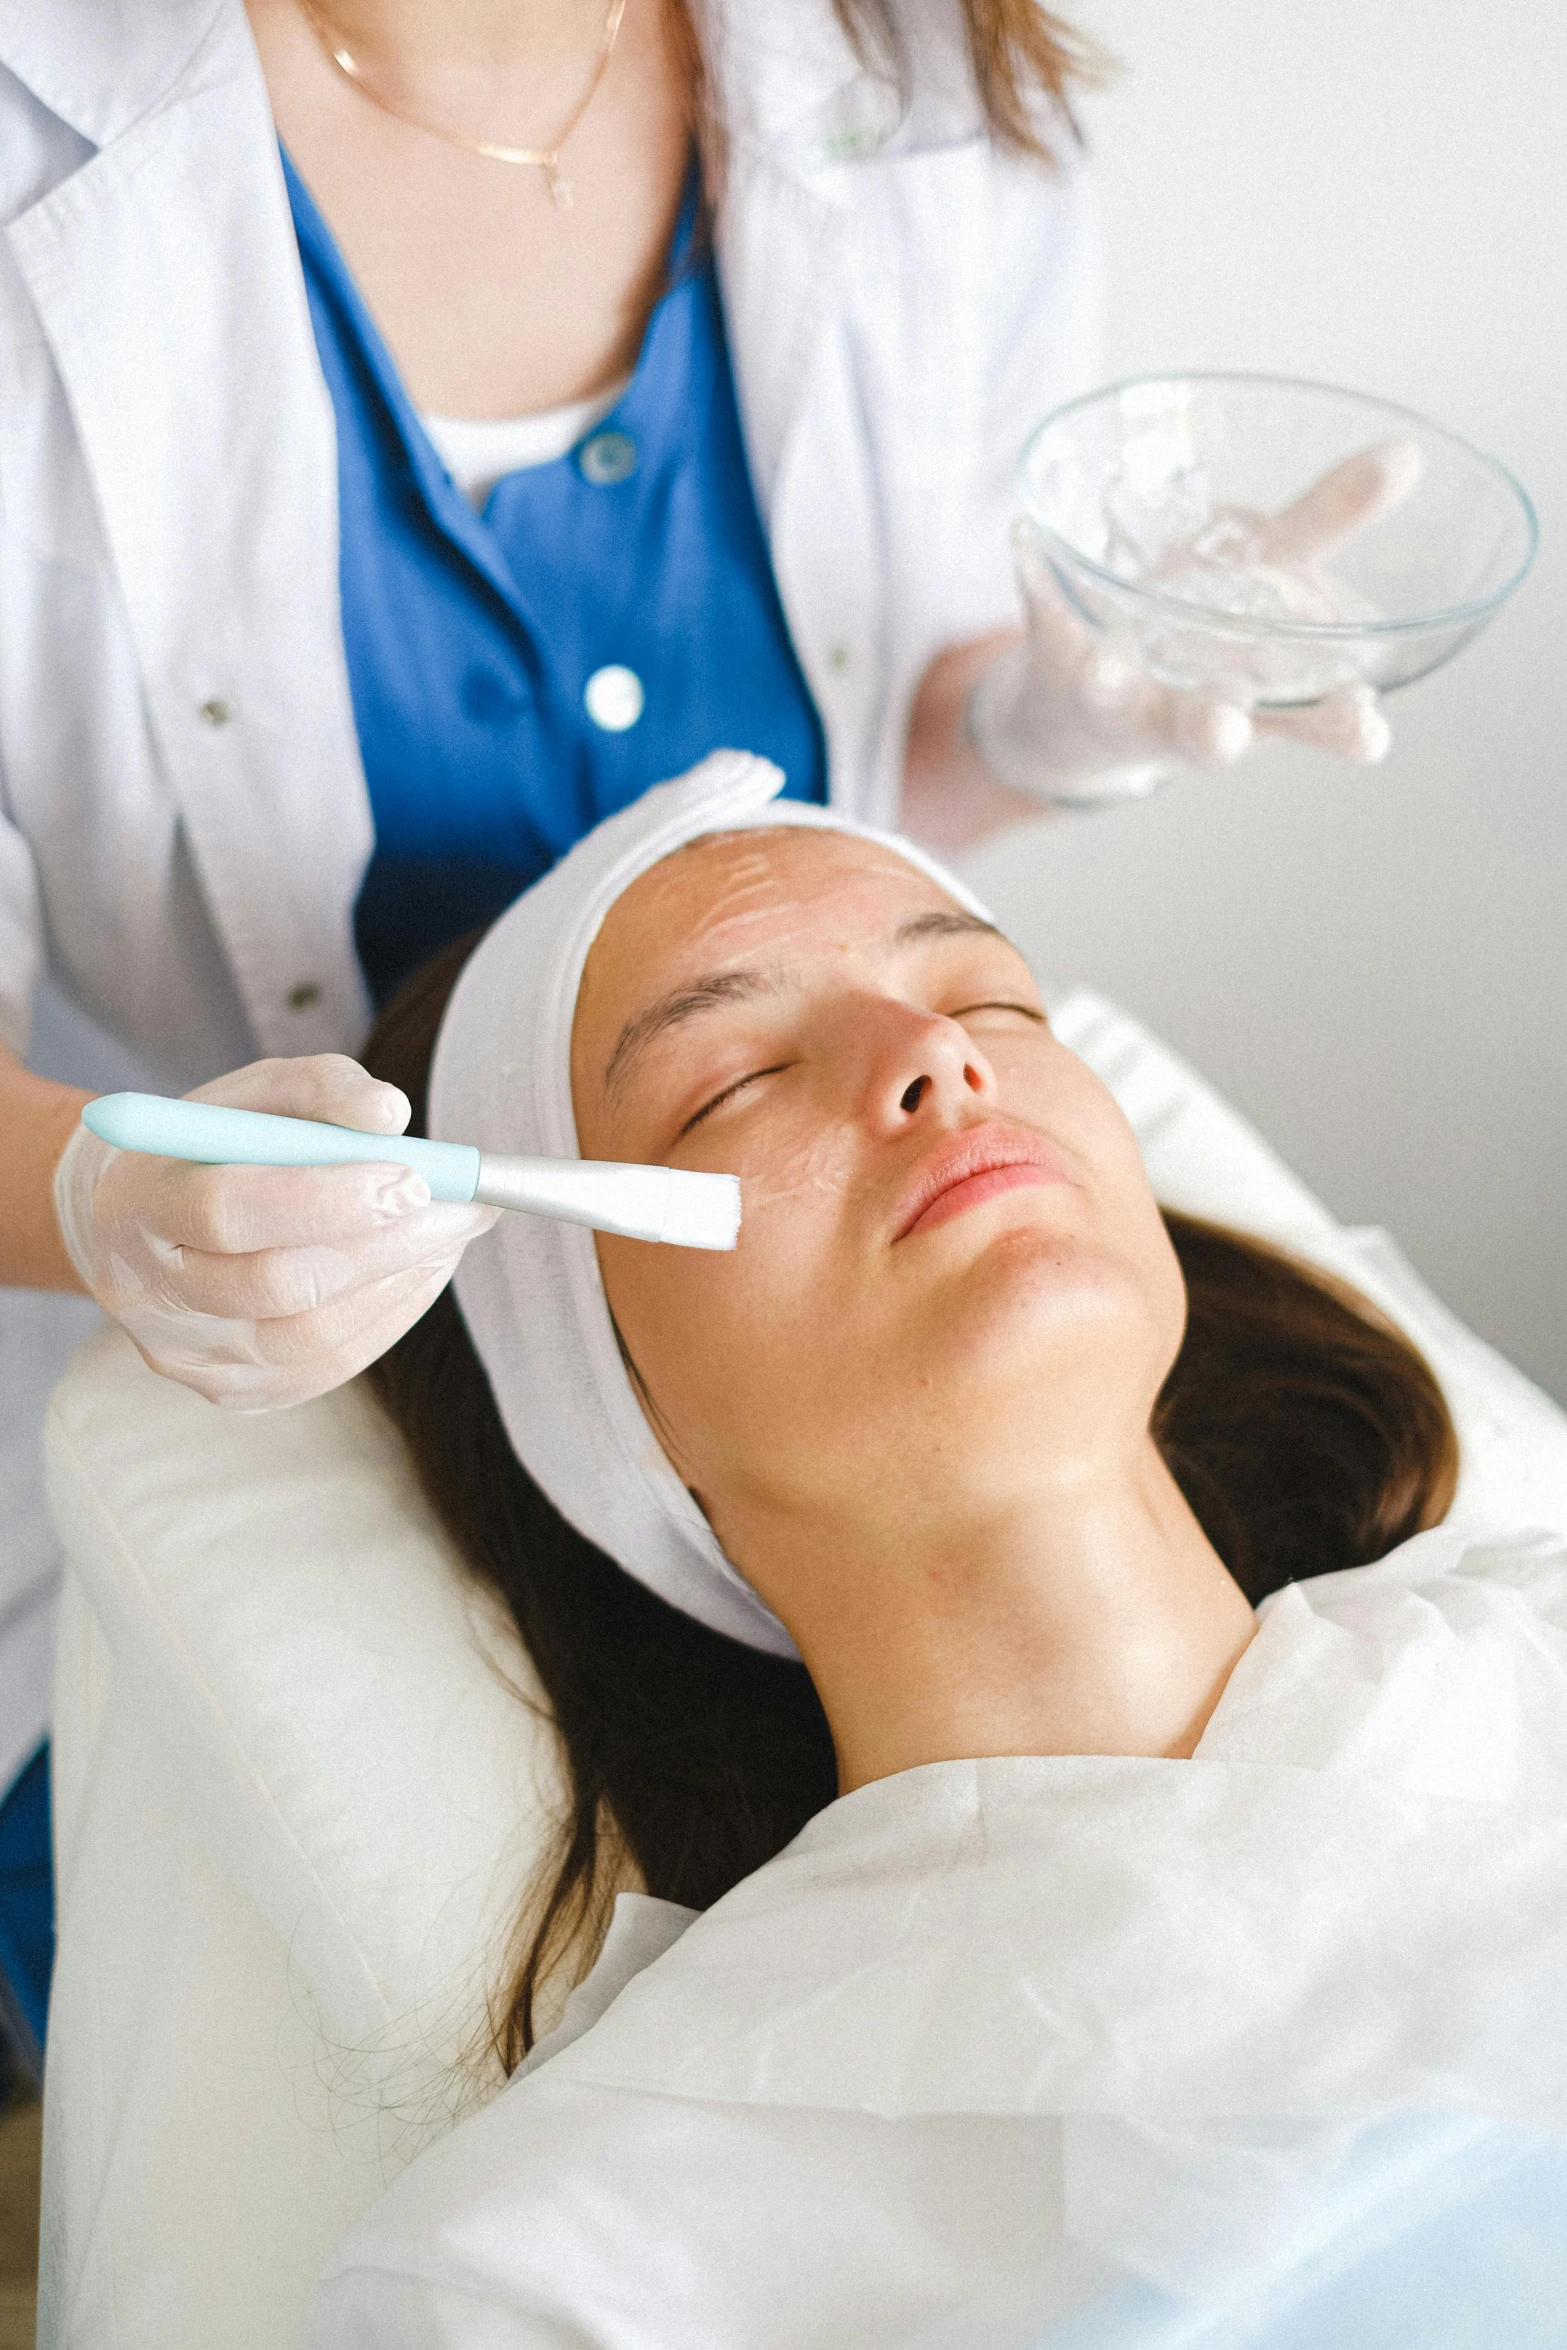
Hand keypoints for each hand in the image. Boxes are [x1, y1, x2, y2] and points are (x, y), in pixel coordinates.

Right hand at [53, 1055, 497, 1409]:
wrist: (137, 1221)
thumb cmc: (214, 1145)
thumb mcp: (255, 1094)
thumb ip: (322, 1088)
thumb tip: (391, 1114)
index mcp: (142, 1200)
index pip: (227, 1212)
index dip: (325, 1201)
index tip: (414, 1179)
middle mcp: (149, 1289)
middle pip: (272, 1287)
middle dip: (383, 1246)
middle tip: (463, 1208)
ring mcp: (184, 1352)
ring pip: (305, 1339)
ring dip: (396, 1285)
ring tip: (451, 1235)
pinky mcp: (227, 1390)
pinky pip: (322, 1369)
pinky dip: (387, 1319)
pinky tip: (420, 1272)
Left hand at [967, 441, 1422, 805]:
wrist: (1073, 714)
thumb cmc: (1187, 646)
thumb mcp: (1264, 586)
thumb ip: (1324, 528)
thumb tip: (1406, 456)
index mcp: (1248, 707)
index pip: (1304, 725)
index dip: (1335, 730)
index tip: (1368, 731)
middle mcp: (1180, 713)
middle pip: (1204, 733)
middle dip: (1216, 730)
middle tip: (1228, 725)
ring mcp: (1114, 689)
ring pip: (1119, 694)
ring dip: (1114, 680)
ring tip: (1107, 667)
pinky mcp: (1055, 653)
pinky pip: (1044, 606)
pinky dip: (1034, 568)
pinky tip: (1024, 537)